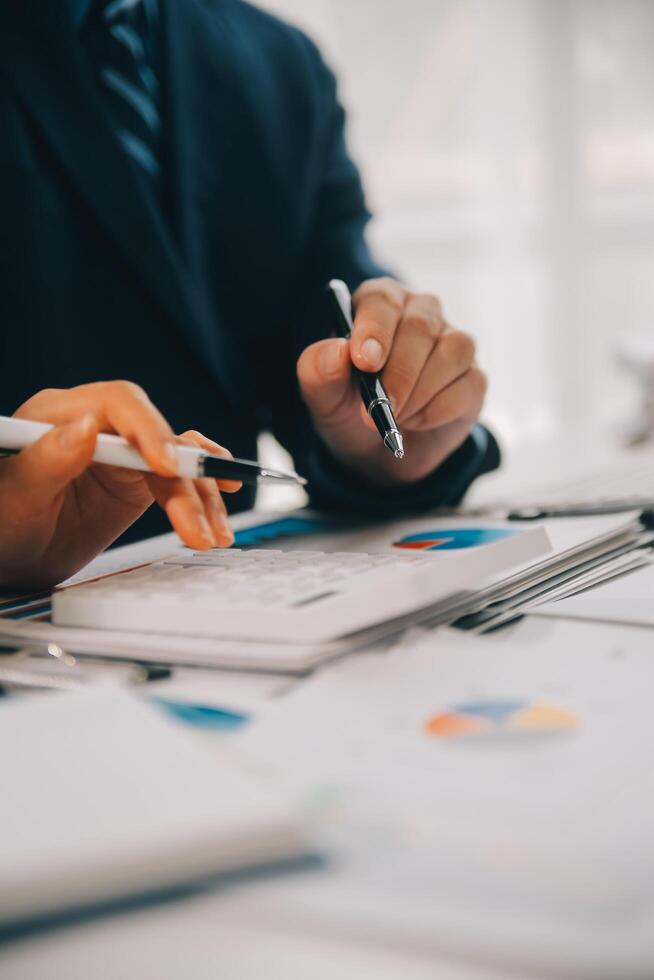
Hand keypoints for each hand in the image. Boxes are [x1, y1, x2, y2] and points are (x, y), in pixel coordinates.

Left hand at [0, 382, 238, 588]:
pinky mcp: (138, 479)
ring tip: (213, 535)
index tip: (166, 466)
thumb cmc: (0, 524)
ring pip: (177, 461)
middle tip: (196, 526)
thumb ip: (46, 461)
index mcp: (59, 414)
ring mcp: (121, 453)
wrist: (8, 559)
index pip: (118, 404)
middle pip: (157, 438)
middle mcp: (97, 426)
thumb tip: (84, 428)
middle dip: (184, 481)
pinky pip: (180, 479)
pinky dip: (202, 498)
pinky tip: (217, 517)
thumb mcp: (13, 497)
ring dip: (201, 497)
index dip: (150, 430)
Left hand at [297, 278, 486, 485]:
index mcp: (379, 304)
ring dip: (420, 393)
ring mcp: (452, 343)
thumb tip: (337, 352)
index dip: (375, 329)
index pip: (383, 300)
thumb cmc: (348, 409)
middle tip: (380, 407)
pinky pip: (469, 384)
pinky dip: (439, 410)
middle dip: (399, 373)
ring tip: (395, 417)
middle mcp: (420, 314)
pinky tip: (417, 422)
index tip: (365, 362)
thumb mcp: (322, 396)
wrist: (377, 451)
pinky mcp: (473, 376)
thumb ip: (318, 371)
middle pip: (421, 326)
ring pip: (453, 351)